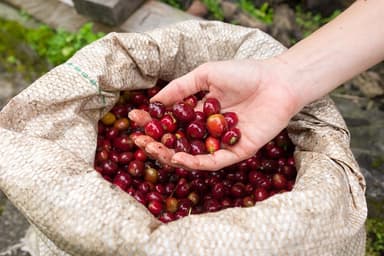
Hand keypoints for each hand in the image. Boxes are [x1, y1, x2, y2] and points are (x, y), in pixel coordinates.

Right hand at [129, 59, 300, 170]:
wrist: (277, 81)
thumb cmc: (243, 73)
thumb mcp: (206, 75)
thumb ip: (181, 88)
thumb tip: (155, 102)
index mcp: (200, 113)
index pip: (171, 121)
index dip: (152, 121)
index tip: (133, 118)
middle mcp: (208, 130)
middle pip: (178, 142)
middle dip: (156, 142)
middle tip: (138, 139)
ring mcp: (221, 143)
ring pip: (192, 155)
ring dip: (170, 154)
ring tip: (152, 149)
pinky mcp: (237, 152)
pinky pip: (213, 161)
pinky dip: (195, 162)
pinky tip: (179, 158)